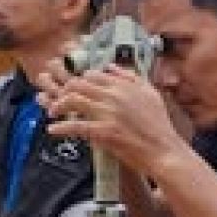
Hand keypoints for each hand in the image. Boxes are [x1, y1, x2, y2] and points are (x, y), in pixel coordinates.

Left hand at [44, 65, 184, 176]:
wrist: (164, 150)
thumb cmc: (159, 125)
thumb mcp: (150, 93)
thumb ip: (131, 77)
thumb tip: (111, 67)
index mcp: (124, 85)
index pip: (92, 75)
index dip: (79, 81)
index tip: (73, 89)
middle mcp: (114, 95)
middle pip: (78, 85)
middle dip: (65, 91)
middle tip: (59, 101)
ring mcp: (108, 113)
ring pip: (74, 101)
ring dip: (58, 106)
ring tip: (52, 112)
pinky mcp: (104, 131)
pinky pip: (76, 126)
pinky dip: (61, 127)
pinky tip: (53, 129)